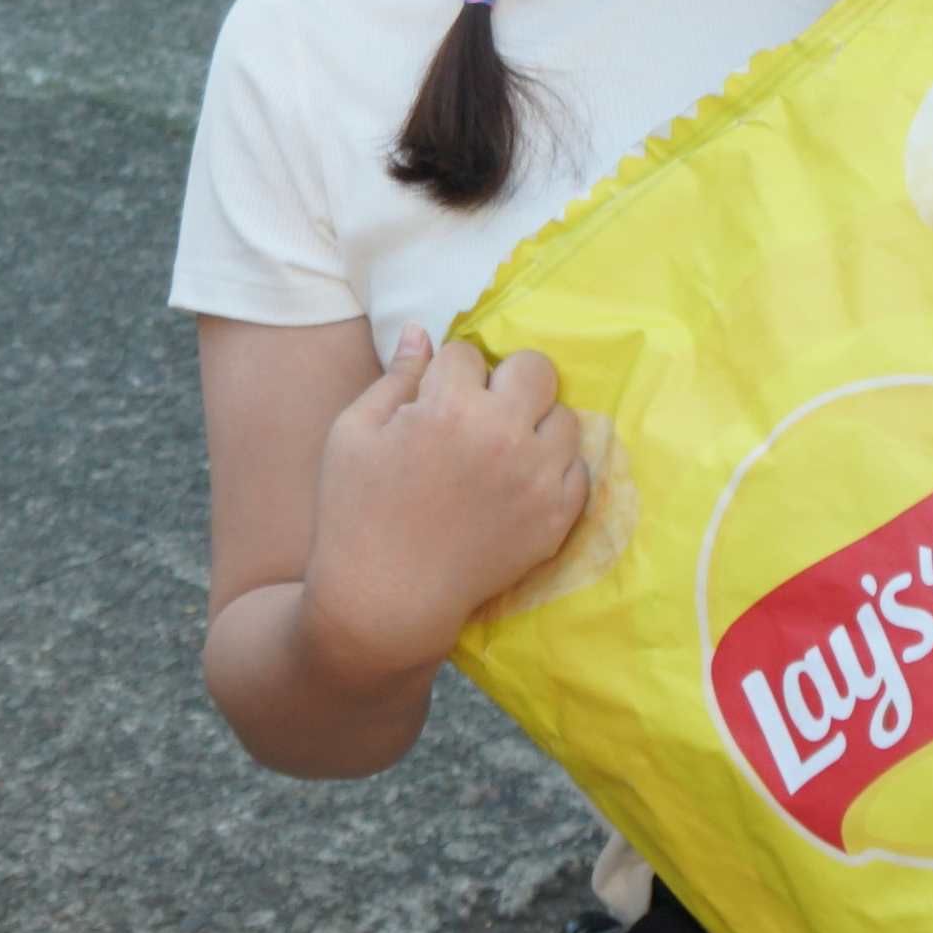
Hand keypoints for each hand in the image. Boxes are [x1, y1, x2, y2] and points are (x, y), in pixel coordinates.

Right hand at [298, 329, 591, 687]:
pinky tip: (519, 482)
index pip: (467, 353)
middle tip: (479, 410)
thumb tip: (421, 331)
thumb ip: (395, 377)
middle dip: (506, 380)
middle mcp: (504, 436)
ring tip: (502, 449)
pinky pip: (578, 470)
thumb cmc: (356, 511)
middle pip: (536, 369)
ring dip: (535, 424)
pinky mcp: (556, 519)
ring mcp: (537, 480)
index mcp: (449, 407)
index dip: (444, 373)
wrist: (385, 600)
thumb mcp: (354, 433)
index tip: (431, 401)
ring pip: (564, 418)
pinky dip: (553, 469)